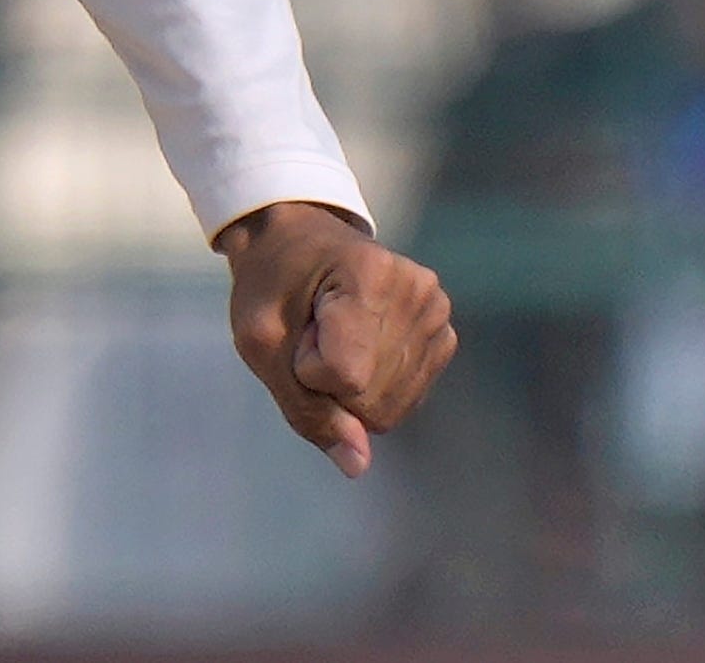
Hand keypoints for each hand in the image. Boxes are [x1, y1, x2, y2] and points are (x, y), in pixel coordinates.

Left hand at [213, 200, 455, 477]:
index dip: (305, 369)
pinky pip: (406, 400)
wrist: (297, 239)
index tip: (296, 328)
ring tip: (334, 333)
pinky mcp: (444, 336)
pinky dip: (373, 386)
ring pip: (390, 409)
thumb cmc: (271, 284)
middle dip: (327, 382)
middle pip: (370, 401)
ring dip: (350, 387)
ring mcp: (439, 314)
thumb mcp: (260, 341)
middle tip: (312, 330)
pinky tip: (359, 343)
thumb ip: (304, 408)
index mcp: (372, 276)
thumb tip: (358, 466)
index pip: (342, 376)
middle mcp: (420, 294)